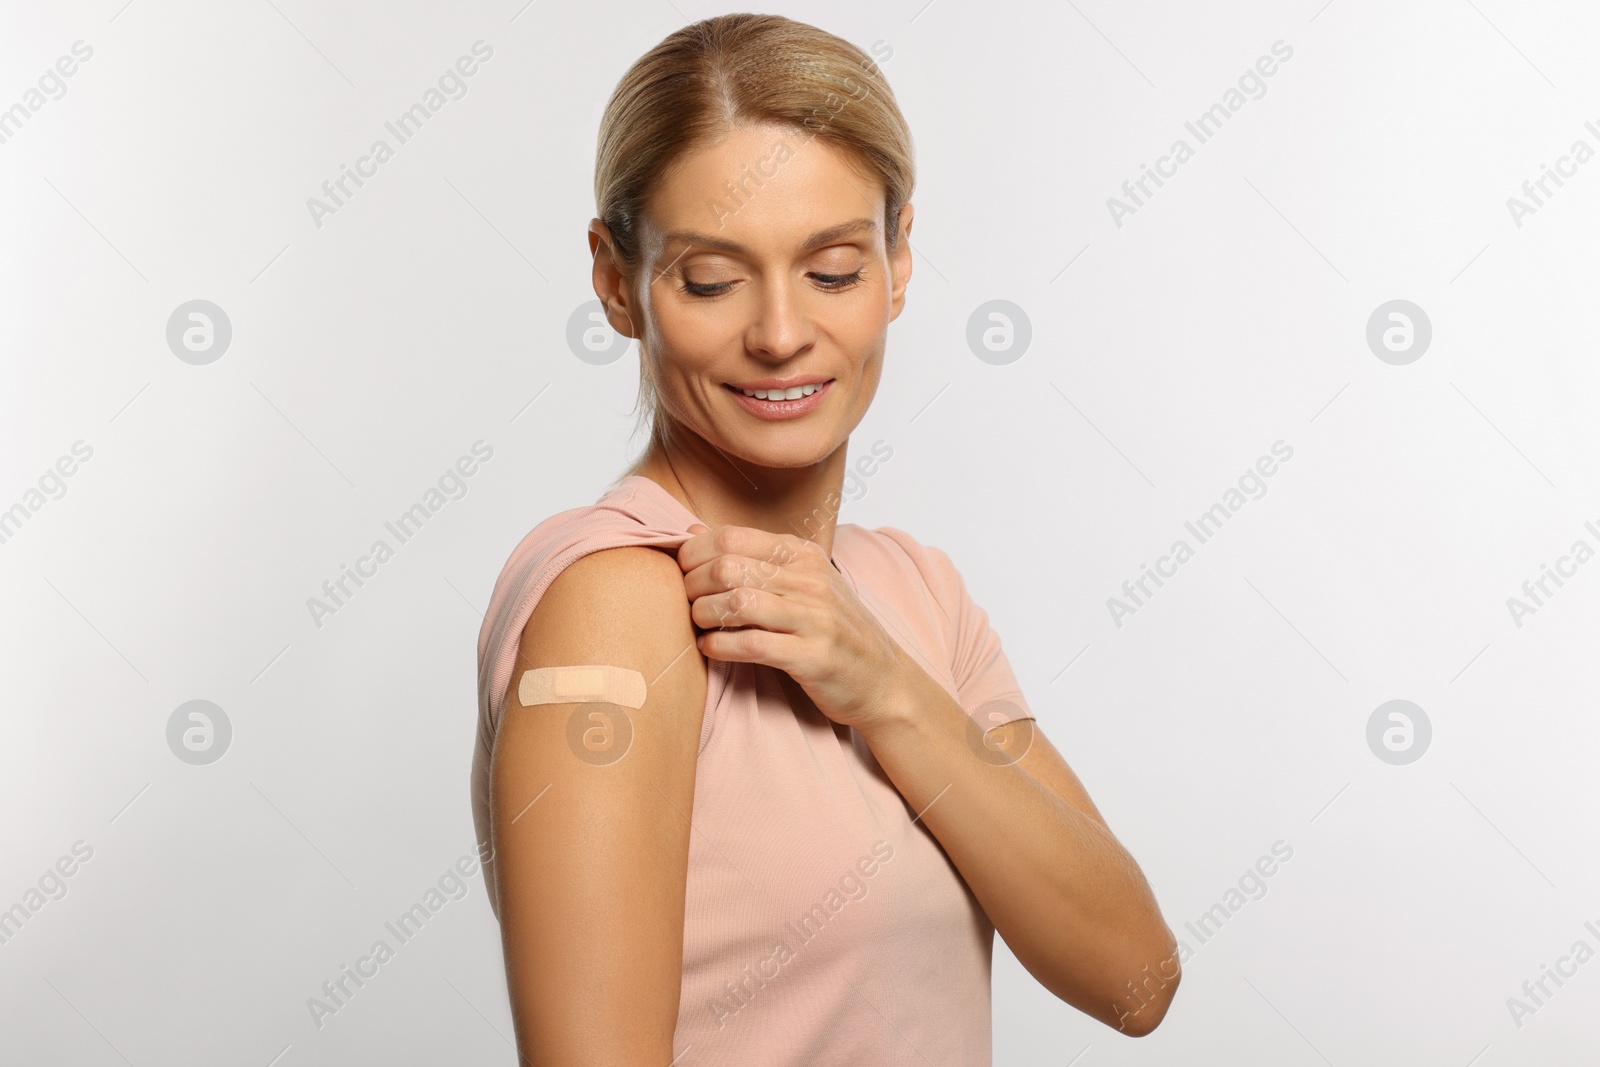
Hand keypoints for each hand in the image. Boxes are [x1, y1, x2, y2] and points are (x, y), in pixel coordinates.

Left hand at [675, 522, 913, 732]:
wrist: (883, 681)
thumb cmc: (834, 630)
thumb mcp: (801, 582)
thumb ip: (750, 556)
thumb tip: (693, 529)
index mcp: (805, 556)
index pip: (733, 537)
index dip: (695, 552)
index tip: (682, 571)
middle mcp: (811, 581)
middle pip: (729, 567)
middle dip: (693, 584)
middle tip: (685, 601)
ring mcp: (815, 619)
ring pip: (737, 602)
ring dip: (704, 614)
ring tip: (699, 625)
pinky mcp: (813, 657)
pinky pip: (752, 645)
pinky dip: (720, 646)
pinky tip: (711, 648)